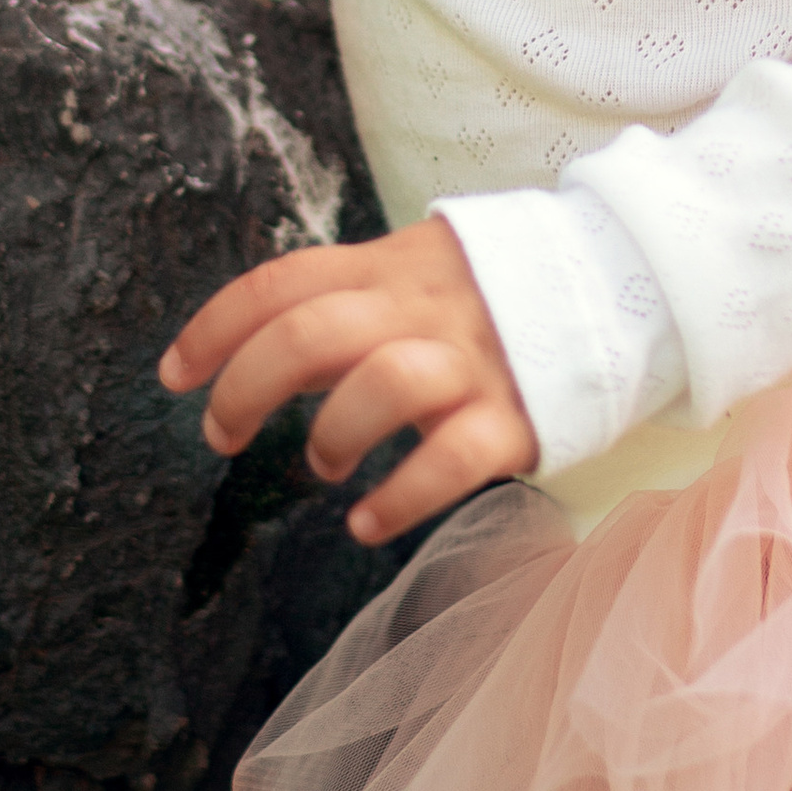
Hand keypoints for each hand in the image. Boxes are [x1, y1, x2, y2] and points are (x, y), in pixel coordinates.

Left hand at [158, 217, 538, 545]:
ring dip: (332, 434)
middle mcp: (423, 307)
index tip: (172, 375)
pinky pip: (452, 459)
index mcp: (389, 266)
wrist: (619, 286)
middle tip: (225, 434)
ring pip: (383, 383)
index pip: (282, 281)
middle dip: (248, 387)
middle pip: (312, 333)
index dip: (215, 327)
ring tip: (323, 467)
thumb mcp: (412, 276)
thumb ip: (341, 308)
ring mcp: (472, 362)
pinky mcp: (517, 417)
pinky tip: (367, 524)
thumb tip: (254, 354)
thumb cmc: (489, 297)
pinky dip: (399, 497)